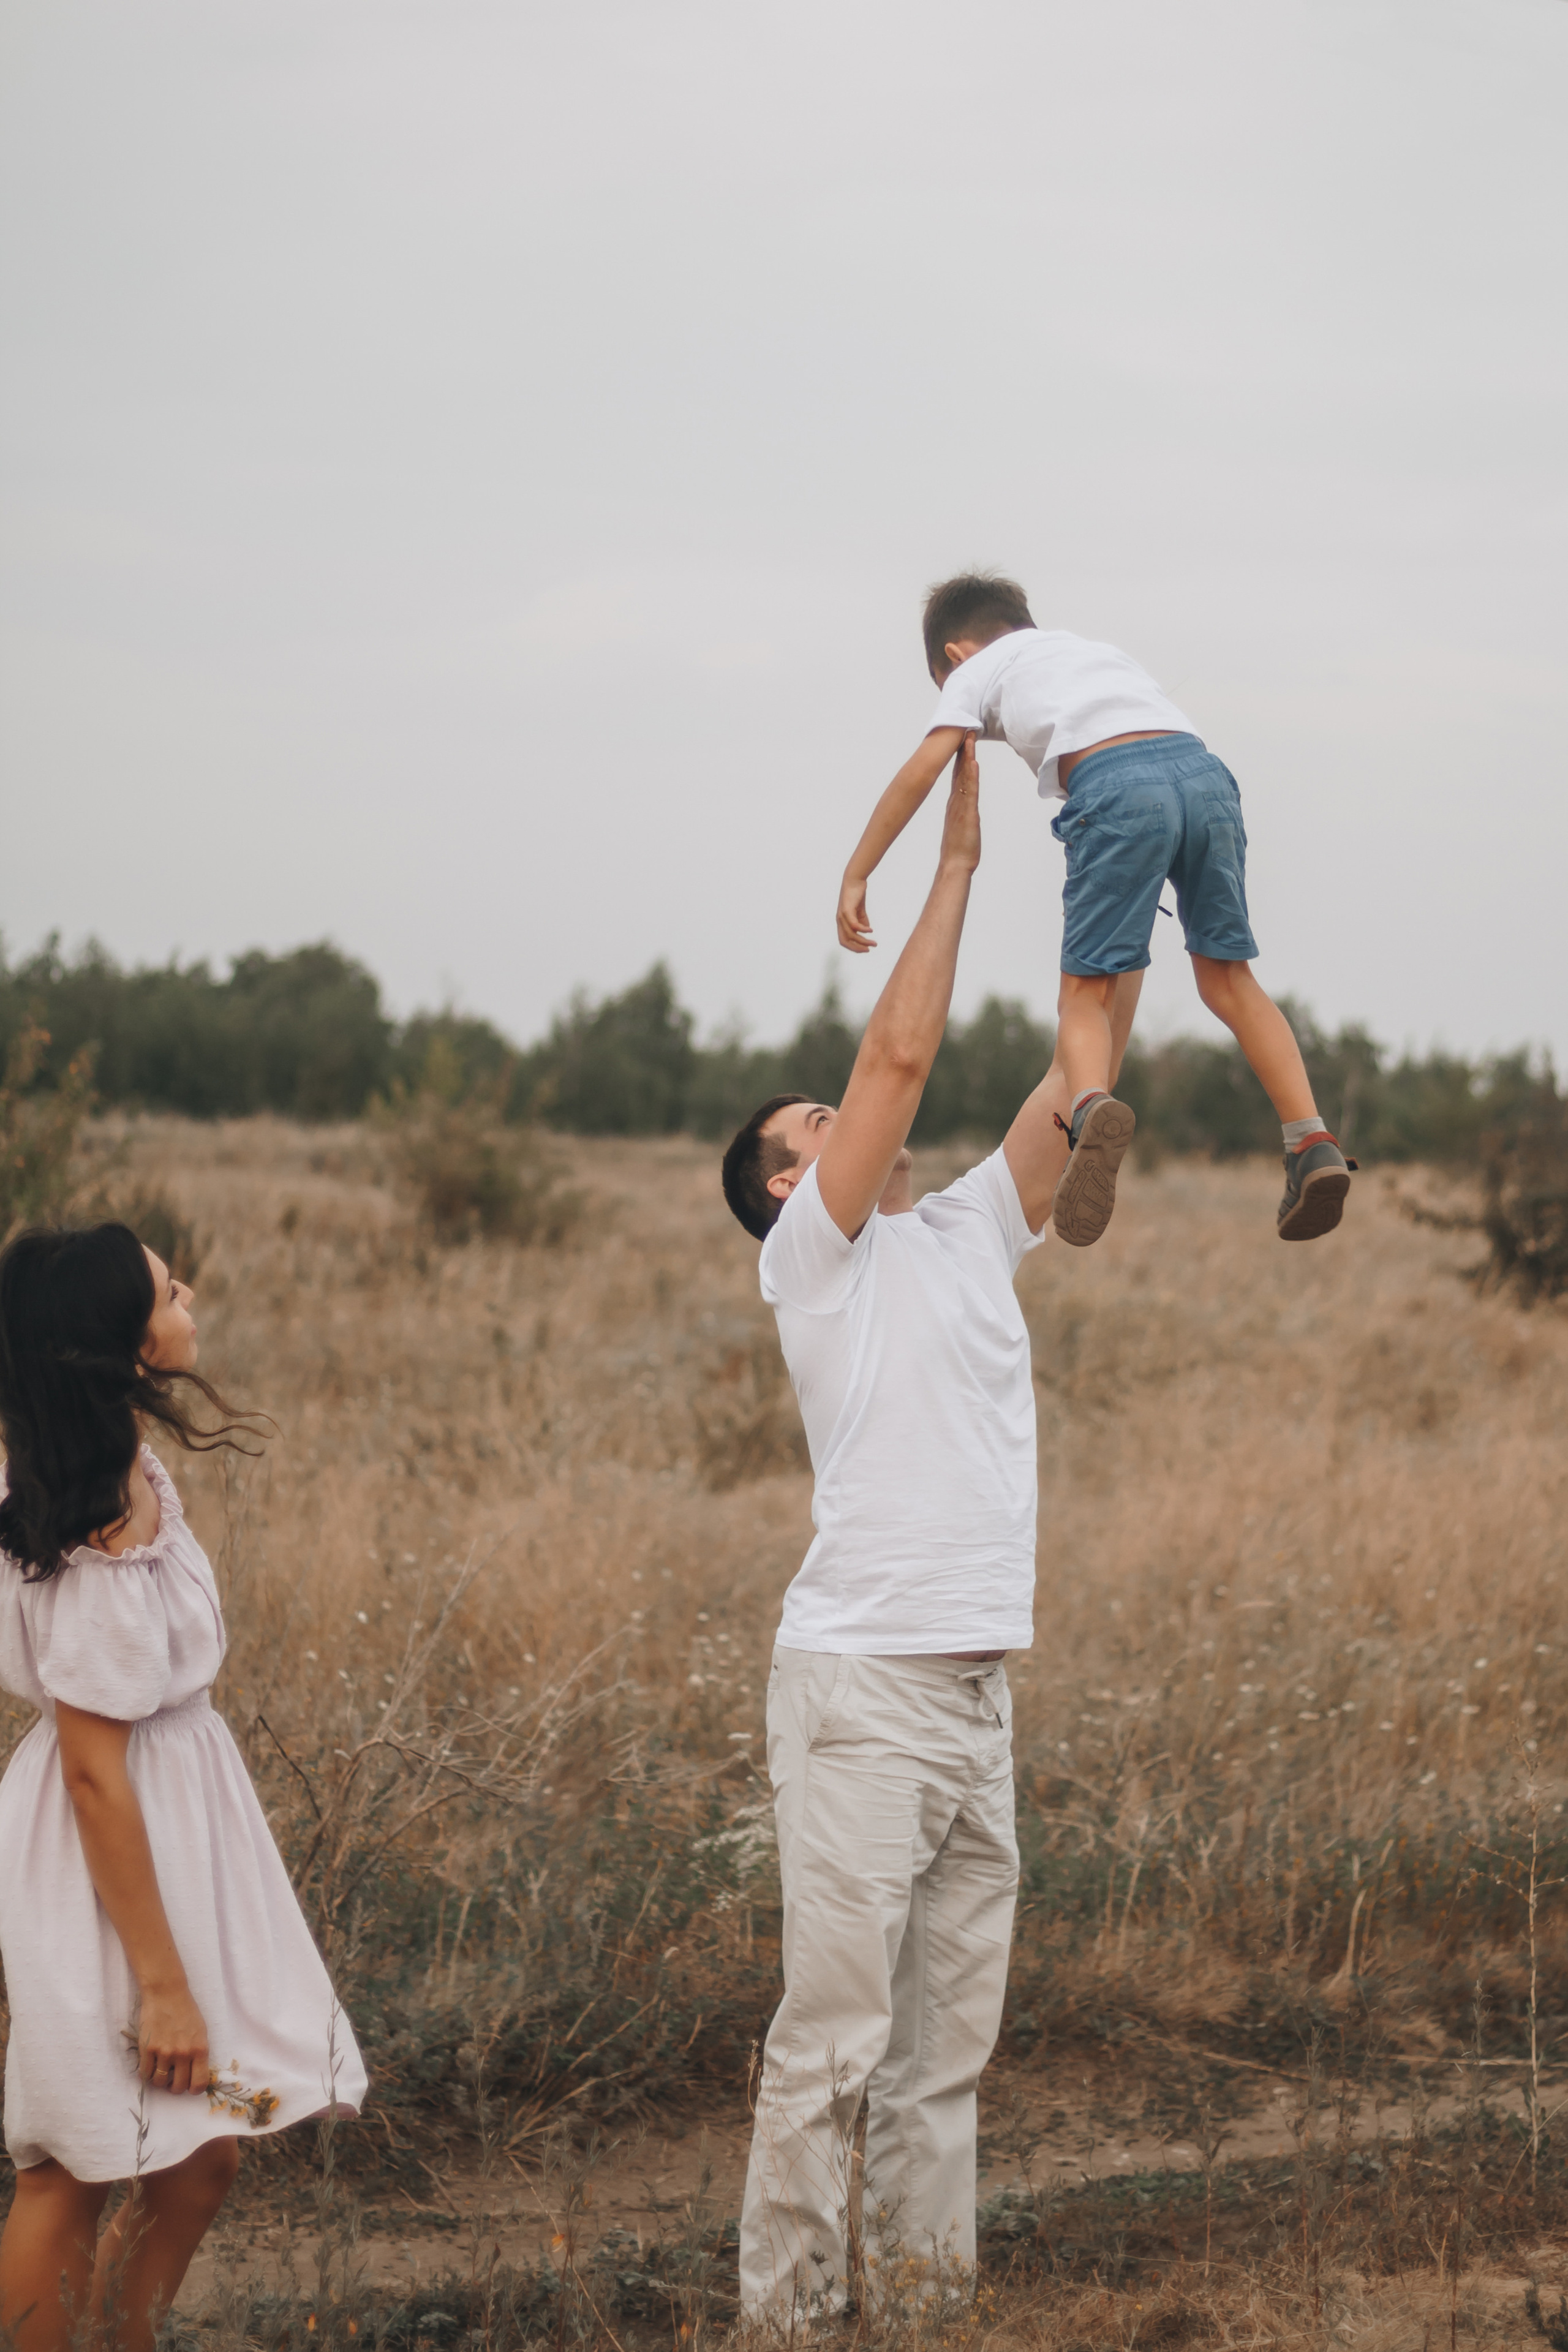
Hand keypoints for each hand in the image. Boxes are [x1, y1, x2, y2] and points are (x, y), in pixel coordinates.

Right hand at [138, 1981, 209, 2095]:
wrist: (167, 1993)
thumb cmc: (186, 2011)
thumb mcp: (201, 2031)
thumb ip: (198, 2053)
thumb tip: (195, 2075)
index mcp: (200, 2049)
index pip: (199, 2083)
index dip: (193, 2090)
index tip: (188, 2087)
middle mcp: (183, 2053)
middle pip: (178, 2087)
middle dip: (174, 2087)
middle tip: (172, 2079)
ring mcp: (164, 2052)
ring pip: (159, 2083)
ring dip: (159, 2081)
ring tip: (160, 2070)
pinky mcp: (147, 2049)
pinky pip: (145, 2074)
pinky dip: (146, 2074)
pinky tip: (149, 2066)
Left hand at [838, 873, 874, 953]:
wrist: (854, 879)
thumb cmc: (856, 894)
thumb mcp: (860, 910)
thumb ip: (862, 920)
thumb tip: (866, 930)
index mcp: (842, 922)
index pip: (844, 940)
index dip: (854, 947)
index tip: (865, 949)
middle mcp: (840, 920)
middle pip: (845, 941)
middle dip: (857, 948)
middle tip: (869, 949)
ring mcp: (842, 915)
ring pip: (851, 934)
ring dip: (863, 940)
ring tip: (873, 942)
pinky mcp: (847, 909)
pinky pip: (854, 924)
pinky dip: (862, 929)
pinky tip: (870, 930)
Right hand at [939, 734, 980, 872]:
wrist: (956, 864)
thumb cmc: (960, 849)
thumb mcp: (963, 826)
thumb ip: (963, 813)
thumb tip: (965, 806)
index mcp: (956, 803)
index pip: (959, 775)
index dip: (961, 757)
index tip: (963, 741)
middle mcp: (957, 800)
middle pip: (960, 770)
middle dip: (963, 750)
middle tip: (964, 729)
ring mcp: (961, 805)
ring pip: (964, 775)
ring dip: (967, 755)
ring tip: (968, 737)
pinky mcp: (967, 812)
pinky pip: (969, 789)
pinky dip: (970, 774)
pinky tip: (972, 761)